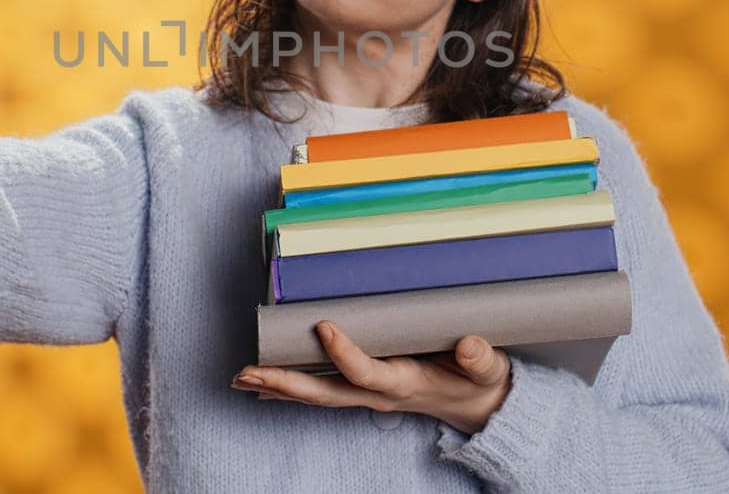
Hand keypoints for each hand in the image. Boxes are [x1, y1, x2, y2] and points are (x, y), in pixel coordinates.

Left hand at [231, 321, 512, 434]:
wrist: (476, 404)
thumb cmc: (478, 380)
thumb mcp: (488, 368)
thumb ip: (480, 358)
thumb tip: (469, 346)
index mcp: (405, 382)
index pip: (366, 372)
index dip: (344, 353)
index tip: (324, 325)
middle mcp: (379, 392)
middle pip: (325, 393)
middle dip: (285, 383)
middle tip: (248, 373)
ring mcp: (367, 394)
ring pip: (316, 394)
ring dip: (277, 387)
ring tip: (241, 378)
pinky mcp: (362, 389)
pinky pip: (320, 391)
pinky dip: (288, 388)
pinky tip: (260, 385)